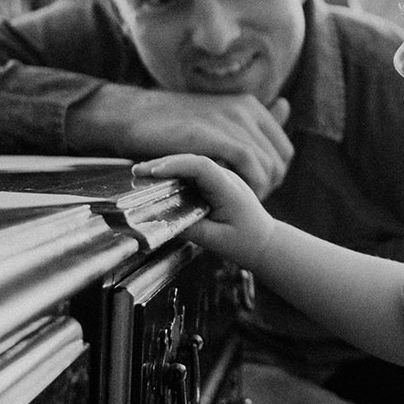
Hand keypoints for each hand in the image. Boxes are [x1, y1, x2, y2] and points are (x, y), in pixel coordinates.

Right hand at [70, 84, 293, 196]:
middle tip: (243, 201)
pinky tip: (226, 193)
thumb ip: (248, 119)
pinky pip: (247, 161)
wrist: (131, 113)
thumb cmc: (170, 122)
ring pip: (266, 164)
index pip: (284, 150)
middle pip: (278, 161)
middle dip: (267, 187)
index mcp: (249, 106)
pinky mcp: (214, 133)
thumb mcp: (216, 116)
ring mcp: (231, 119)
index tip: (256, 191)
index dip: (275, 176)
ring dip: (256, 189)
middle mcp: (246, 110)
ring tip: (235, 200)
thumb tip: (285, 105)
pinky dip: (244, 182)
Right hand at [132, 153, 276, 263]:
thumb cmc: (246, 243)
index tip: (153, 172)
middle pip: (193, 161)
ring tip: (141, 174)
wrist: (266, 242)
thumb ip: (190, 229)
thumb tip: (162, 221)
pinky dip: (175, 174)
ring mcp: (221, 178)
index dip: (176, 165)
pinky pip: (193, 173)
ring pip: (191, 164)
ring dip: (167, 167)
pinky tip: (157, 179)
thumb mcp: (216, 240)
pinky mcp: (215, 183)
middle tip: (137, 172)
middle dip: (164, 164)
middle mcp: (226, 178)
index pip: (202, 167)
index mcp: (229, 189)